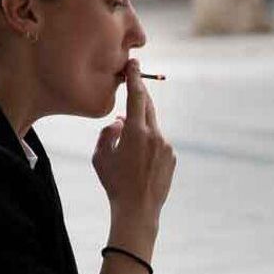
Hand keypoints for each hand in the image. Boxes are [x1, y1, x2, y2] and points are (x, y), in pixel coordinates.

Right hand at [93, 59, 176, 257]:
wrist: (138, 210)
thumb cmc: (114, 184)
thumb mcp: (101, 157)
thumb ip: (107, 133)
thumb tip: (118, 122)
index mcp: (136, 132)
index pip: (136, 97)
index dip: (135, 78)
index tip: (135, 63)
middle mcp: (155, 135)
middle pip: (148, 107)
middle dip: (139, 97)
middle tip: (132, 86)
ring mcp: (166, 146)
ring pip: (152, 128)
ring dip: (140, 129)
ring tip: (128, 149)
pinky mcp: (172, 156)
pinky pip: (159, 143)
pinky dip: (149, 144)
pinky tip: (139, 162)